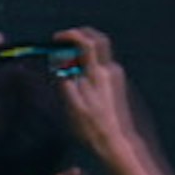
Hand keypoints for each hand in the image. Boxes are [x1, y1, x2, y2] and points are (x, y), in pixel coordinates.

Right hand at [51, 27, 137, 157]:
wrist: (115, 140)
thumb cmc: (92, 127)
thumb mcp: (73, 106)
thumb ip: (67, 81)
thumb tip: (60, 64)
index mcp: (98, 74)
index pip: (87, 42)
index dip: (72, 35)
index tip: (57, 38)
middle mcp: (110, 69)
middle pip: (98, 39)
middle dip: (81, 35)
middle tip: (64, 40)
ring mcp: (116, 75)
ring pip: (101, 50)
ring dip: (85, 48)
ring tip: (67, 59)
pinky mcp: (117, 82)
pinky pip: (102, 62)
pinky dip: (90, 59)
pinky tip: (79, 72)